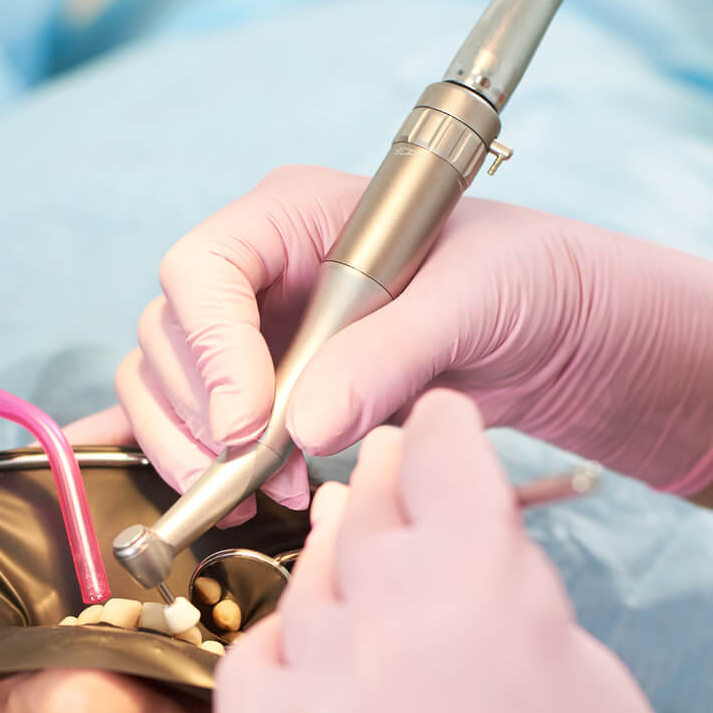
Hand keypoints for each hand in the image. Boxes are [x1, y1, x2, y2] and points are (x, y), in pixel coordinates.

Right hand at [116, 165, 712, 513]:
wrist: (549, 330)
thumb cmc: (519, 280)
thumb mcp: (470, 304)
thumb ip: (392, 355)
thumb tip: (306, 426)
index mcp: (292, 215)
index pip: (202, 269)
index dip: (209, 349)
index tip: (248, 423)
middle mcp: (255, 270)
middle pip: (168, 336)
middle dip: (201, 416)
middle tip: (262, 474)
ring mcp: (249, 331)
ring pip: (163, 386)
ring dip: (192, 450)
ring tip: (263, 496)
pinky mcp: (257, 390)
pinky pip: (186, 421)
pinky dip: (187, 459)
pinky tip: (222, 495)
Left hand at [215, 391, 712, 712]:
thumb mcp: (582, 663)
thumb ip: (501, 578)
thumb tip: (442, 520)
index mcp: (485, 590)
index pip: (437, 455)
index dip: (439, 433)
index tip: (432, 424)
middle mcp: (385, 632)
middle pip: (368, 514)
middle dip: (390, 493)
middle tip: (394, 483)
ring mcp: (313, 703)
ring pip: (308, 586)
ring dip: (340, 574)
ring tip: (371, 582)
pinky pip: (254, 662)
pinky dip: (284, 651)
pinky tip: (322, 658)